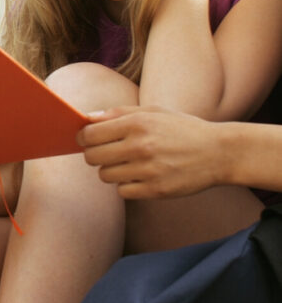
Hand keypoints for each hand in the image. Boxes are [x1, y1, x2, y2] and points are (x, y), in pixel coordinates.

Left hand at [76, 106, 228, 198]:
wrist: (219, 152)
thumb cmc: (181, 129)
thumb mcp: (153, 111)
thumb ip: (118, 113)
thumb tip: (87, 118)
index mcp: (137, 123)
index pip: (90, 134)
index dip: (83, 137)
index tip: (86, 139)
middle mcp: (140, 146)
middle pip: (92, 157)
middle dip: (93, 155)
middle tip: (105, 152)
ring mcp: (148, 170)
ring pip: (105, 175)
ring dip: (111, 170)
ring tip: (127, 163)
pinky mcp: (156, 190)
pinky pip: (122, 191)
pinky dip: (126, 185)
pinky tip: (139, 176)